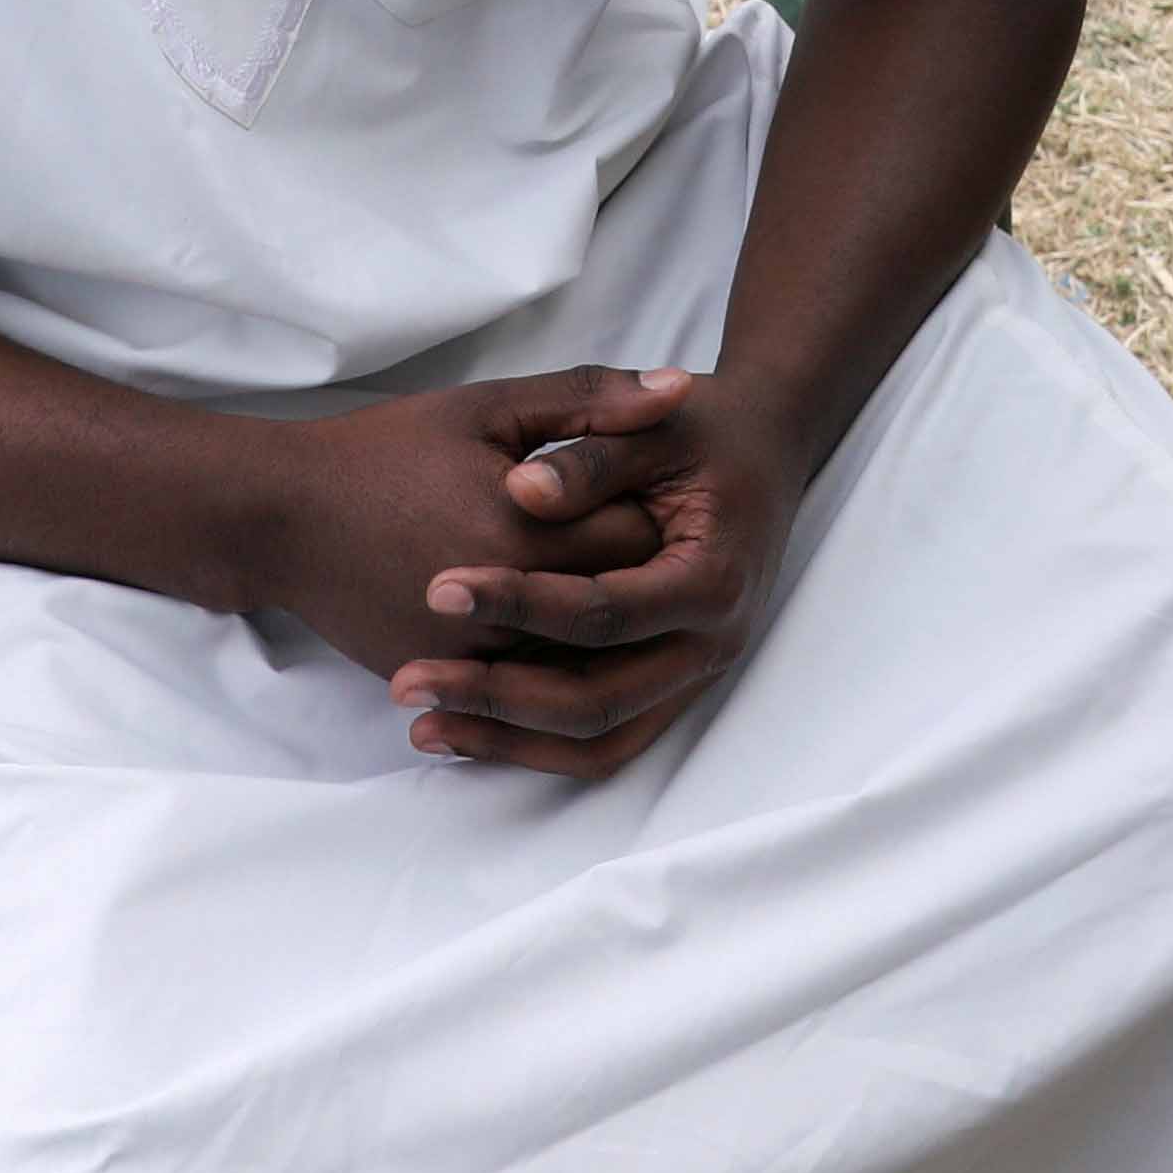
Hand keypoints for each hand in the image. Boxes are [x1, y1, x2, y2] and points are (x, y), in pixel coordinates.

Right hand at [233, 370, 679, 709]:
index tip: (670, 488)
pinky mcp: (444, 679)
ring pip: (575, 653)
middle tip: (654, 533)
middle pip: (618, 600)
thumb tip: (683, 388)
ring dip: (601, 622)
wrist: (284, 518)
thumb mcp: (489, 407)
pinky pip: (523, 681)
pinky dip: (550, 655)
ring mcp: (471, 655)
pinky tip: (560, 622)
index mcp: (524, 532)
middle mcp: (504, 609)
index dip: (663, 508)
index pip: (639, 535)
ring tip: (605, 574)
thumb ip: (589, 399)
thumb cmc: (387, 451)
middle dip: (643, 568)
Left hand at [400, 368, 813, 773]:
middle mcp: (711, 644)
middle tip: (409, 681)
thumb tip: (518, 493)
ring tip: (422, 725)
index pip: (602, 611)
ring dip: (507, 740)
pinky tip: (465, 730)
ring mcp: (692, 676)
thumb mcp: (653, 425)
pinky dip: (534, 747)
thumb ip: (588, 458)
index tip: (438, 589)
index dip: (518, 602)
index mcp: (711, 578)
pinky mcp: (669, 688)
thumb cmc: (704, 431)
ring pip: (597, 740)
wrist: (763, 451)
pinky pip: (602, 741)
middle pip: (596, 699)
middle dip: (496, 695)